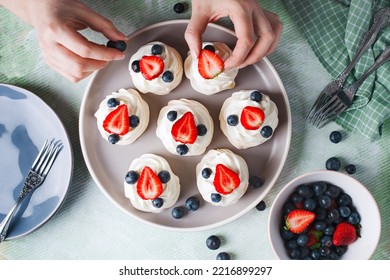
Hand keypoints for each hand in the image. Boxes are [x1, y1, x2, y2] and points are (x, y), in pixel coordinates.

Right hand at [1, 0, 126, 81]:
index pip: (85, 50)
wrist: (40, 9)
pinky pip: (71, 76)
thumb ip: (105, 26)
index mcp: (56, 29)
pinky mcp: (50, 62)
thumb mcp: (84, 11)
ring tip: (98, 56)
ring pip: (76, 74)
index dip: (105, 54)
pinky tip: (88, 60)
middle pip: (79, 66)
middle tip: (110, 56)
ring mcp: (48, 55)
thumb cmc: (60, 8)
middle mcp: (49, 45)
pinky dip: (85, 72)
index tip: (118, 53)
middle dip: (100, 64)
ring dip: (93, 69)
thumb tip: (121, 39)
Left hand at [185, 0, 282, 68]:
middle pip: (266, 39)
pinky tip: (258, 46)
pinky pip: (274, 25)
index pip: (246, 41)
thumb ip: (194, 34)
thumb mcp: (199, 10)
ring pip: (274, 33)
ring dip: (265, 50)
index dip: (237, 58)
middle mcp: (254, 8)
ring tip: (249, 58)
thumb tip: (197, 54)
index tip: (226, 65)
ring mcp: (259, 7)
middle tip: (238, 65)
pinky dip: (269, 39)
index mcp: (240, 8)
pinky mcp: (259, 8)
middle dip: (253, 57)